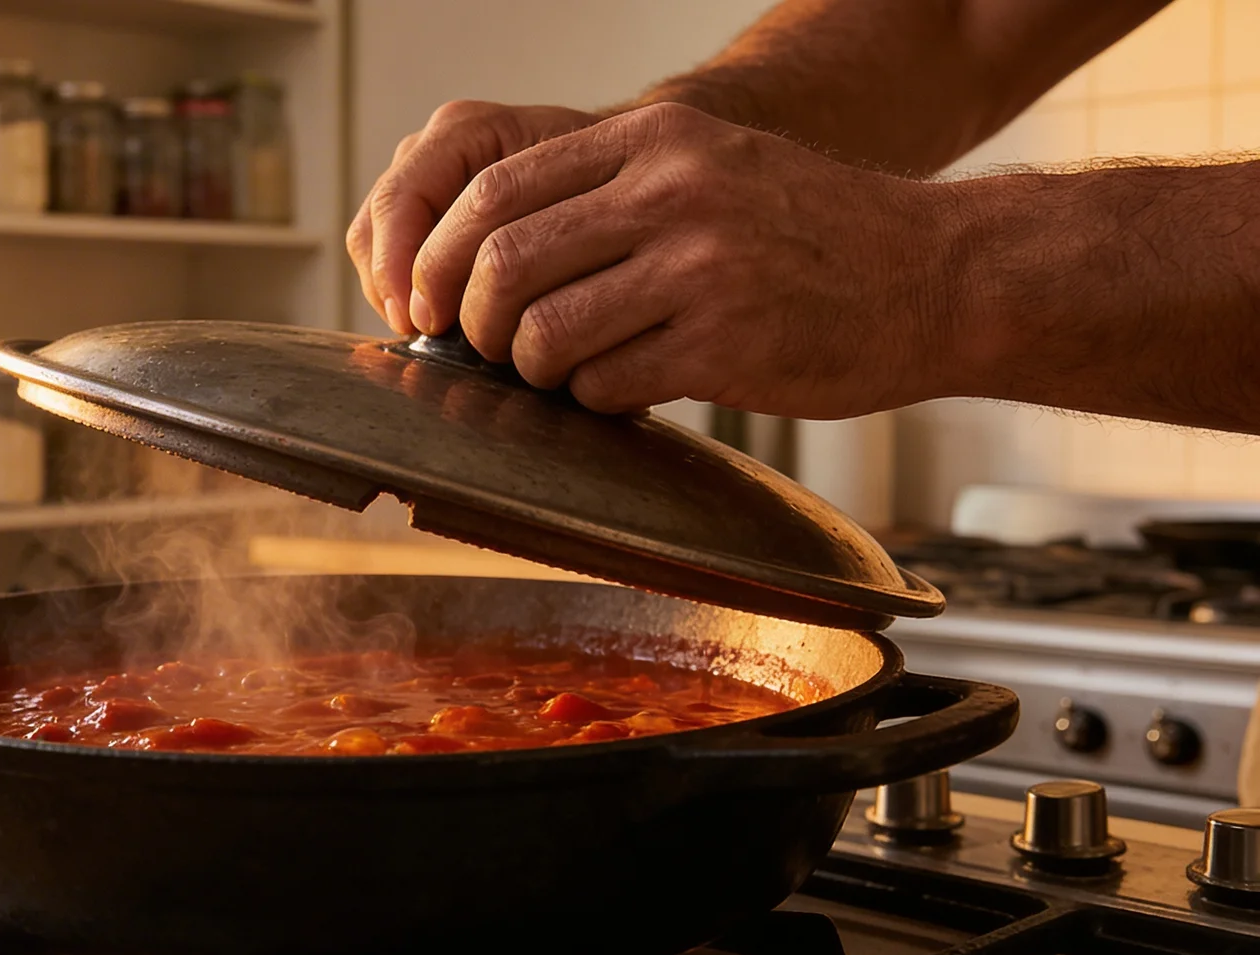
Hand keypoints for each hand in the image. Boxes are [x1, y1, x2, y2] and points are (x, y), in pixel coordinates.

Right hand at [347, 101, 602, 333]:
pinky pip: (385, 257)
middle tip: (424, 335)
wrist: (617, 175)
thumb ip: (531, 236)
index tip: (423, 322)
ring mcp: (421, 180)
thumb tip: (483, 307)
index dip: (399, 266)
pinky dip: (403, 293)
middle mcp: (434, 148)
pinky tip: (437, 323)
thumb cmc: (607, 190)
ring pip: (371, 242)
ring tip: (430, 334)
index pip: (402, 199)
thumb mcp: (584, 203)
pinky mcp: (421, 215)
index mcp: (466, 132)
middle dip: (392, 285)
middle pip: (379, 222)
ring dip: (395, 293)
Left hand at [401, 102, 963, 417]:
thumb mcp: (711, 168)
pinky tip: (624, 390)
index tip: (431, 299)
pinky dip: (595, 400)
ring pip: (545, 332)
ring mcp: (699, 268)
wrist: (937, 275)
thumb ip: (610, 193)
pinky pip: (607, 385)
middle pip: (504, 263)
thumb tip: (489, 254)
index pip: (497, 191)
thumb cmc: (812, 233)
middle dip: (473, 321)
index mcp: (657, 140)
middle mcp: (673, 192)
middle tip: (486, 349)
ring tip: (561, 374)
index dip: (442, 256)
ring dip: (532, 369)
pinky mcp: (724, 345)